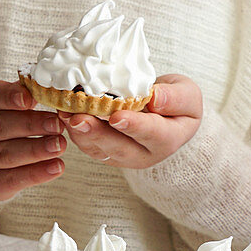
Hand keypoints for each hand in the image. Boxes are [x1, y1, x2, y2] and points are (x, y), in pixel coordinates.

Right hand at [0, 80, 66, 200]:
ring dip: (36, 149)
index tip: (30, 99)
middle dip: (30, 125)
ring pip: (5, 154)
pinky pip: (11, 180)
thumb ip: (18, 95)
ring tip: (60, 145)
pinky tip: (56, 166)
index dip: (8, 96)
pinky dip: (36, 174)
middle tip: (56, 124)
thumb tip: (42, 89)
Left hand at [59, 74, 201, 167]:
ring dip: (80, 133)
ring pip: (99, 149)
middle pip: (119, 148)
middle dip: (97, 134)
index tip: (117, 117)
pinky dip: (74, 130)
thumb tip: (155, 98)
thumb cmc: (176, 101)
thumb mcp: (187, 94)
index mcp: (168, 139)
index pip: (152, 134)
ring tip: (65, 114)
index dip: (134, 126)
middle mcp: (144, 154)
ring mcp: (122, 157)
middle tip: (79, 119)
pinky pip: (88, 146)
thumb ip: (176, 98)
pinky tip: (63, 113)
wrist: (164, 113)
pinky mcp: (105, 153)